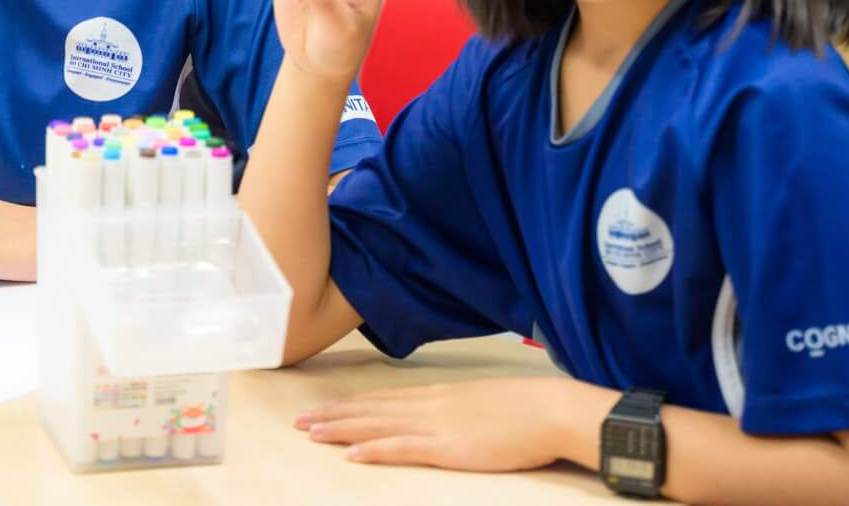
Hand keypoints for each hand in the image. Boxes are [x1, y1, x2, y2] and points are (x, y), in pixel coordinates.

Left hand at [296, 377, 571, 471]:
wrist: (550, 410)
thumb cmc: (525, 410)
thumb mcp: (482, 403)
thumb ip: (457, 409)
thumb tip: (444, 417)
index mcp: (437, 395)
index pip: (383, 399)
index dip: (350, 404)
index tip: (322, 408)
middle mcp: (429, 405)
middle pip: (371, 409)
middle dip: (333, 415)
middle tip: (298, 420)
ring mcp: (436, 425)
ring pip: (377, 425)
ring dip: (341, 430)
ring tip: (310, 433)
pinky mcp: (448, 446)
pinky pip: (403, 448)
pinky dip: (374, 449)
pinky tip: (351, 454)